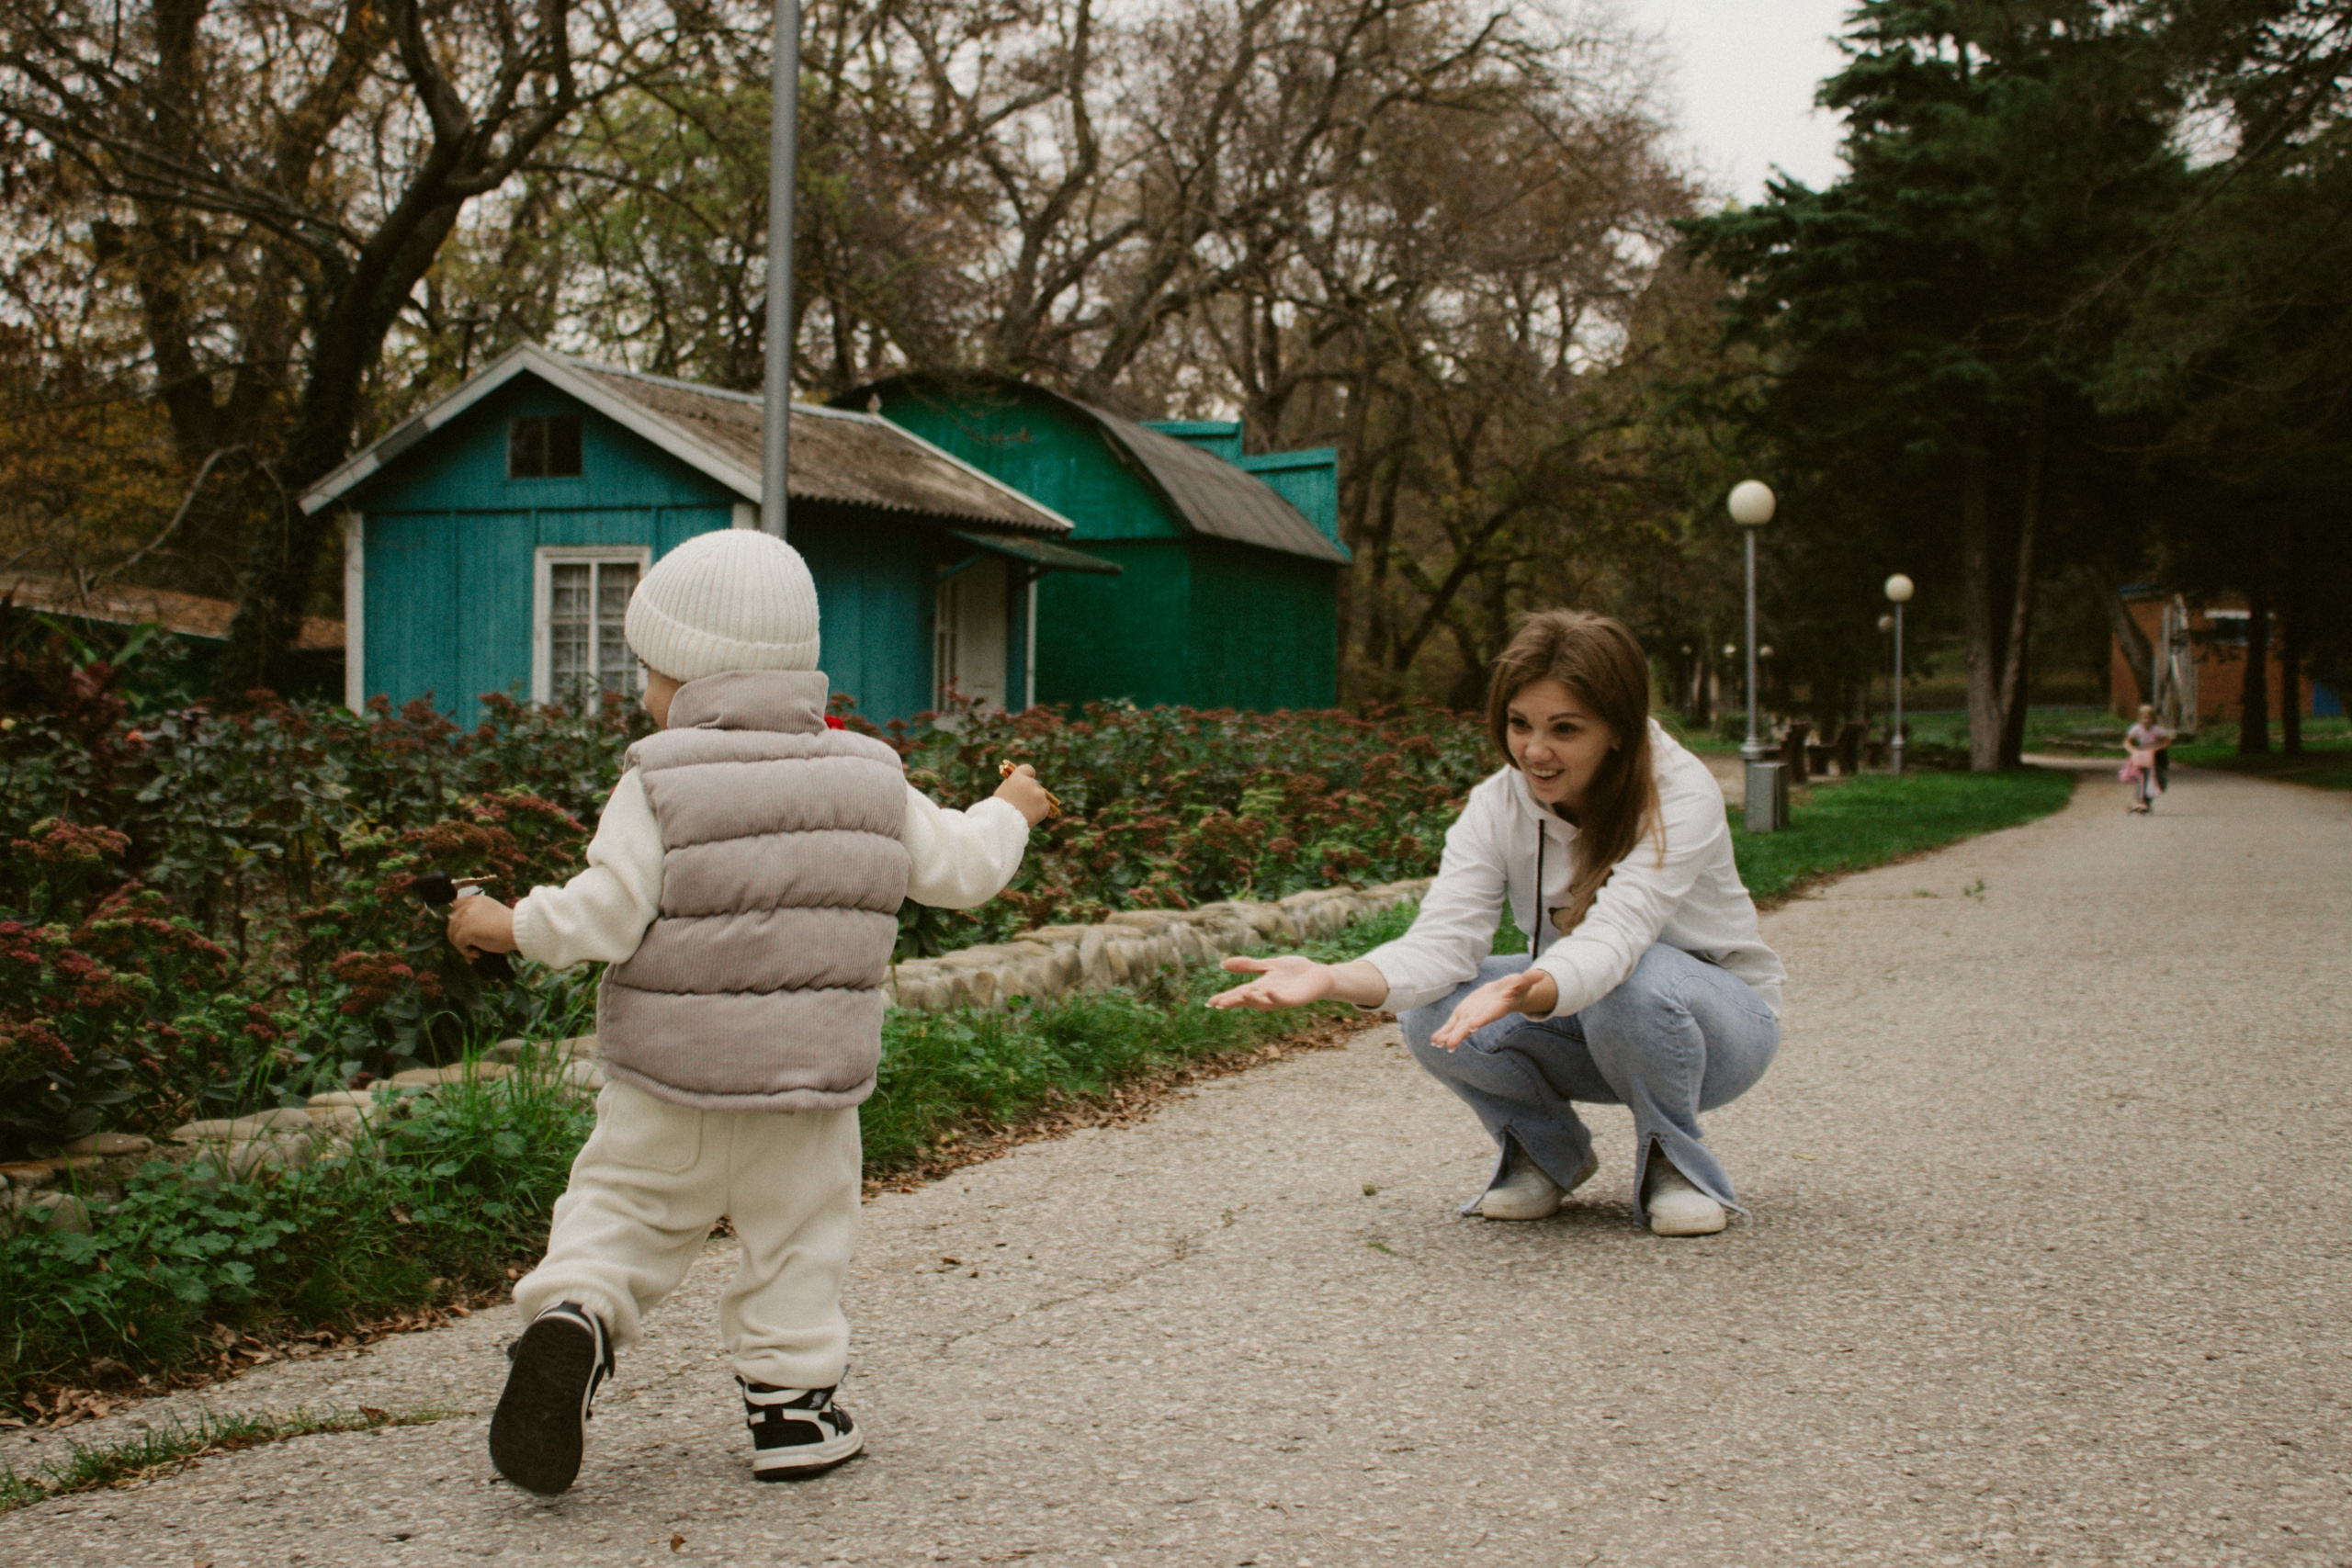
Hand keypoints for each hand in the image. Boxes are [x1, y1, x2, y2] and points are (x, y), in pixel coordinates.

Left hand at [447, 895, 517, 959]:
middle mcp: (468, 906)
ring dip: (462, 946)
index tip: (464, 931)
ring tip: (475, 952)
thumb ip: (477, 917)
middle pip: (452, 923)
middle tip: (471, 948)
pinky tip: (478, 954)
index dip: (457, 919)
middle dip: (459, 937)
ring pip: (453, 934)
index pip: (455, 906)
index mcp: (475, 900)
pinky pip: (459, 944)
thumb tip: (462, 933)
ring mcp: (465, 917)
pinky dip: (466, 952)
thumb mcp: (491, 914)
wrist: (517, 930)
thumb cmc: (509, 926)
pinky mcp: (465, 930)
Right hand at [993, 763, 1055, 825]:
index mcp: (1018, 777)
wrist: (1005, 822)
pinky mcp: (1044, 806)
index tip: (1027, 780)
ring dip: (1034, 802)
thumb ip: (1015, 785)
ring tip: (1023, 812)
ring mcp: (1039, 794)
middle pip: (1034, 784)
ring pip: (1039, 796)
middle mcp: (1031, 783)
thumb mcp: (1004, 790)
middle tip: (1021, 803)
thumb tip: (1022, 786)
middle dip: (1029, 792)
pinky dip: (1038, 812)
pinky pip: (1043, 807)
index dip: (1028, 775)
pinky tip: (1028, 816)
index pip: (1028, 769)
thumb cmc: (999, 808)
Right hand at [1207, 954, 1335, 1009]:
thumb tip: (1223, 964)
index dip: (1225, 998)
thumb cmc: (1295, 971)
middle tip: (1219, 1004)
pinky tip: (1268, 991)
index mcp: (1260, 987)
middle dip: (1234, 1001)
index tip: (1210, 1003)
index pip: (1239, 993)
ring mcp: (1281, 998)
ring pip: (1263, 1002)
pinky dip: (1275, 997)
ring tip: (1241, 995)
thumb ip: (1248, 966)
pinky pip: (1283, 1000)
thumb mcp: (1269, 965)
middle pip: (1247, 1000)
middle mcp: (1268, 995)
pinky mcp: (1294, 999)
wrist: (1320, 976)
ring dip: (1252, 999)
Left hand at [1429, 967, 1558, 1049]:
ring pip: (1459, 1027)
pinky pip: (1452, 1025)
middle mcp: (1482, 1015)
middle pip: (1470, 1025)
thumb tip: (1540, 974)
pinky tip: (1434, 1041)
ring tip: (1438, 1044)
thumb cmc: (1514, 987)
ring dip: (1449, 1036)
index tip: (1472, 1026)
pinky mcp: (1463, 1015)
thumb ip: (1528, 979)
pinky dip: (1444, 1032)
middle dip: (1460, 1035)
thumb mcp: (1521, 982)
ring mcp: (1471, 1016)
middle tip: (1450, 1046)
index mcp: (1496, 1008)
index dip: (1481, 1019)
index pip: (1488, 1014)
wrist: (1503, 994)